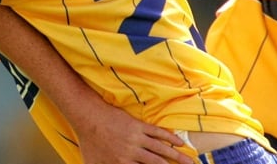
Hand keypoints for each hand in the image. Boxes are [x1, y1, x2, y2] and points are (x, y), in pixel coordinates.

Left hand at [74, 104, 193, 163]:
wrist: (87, 116)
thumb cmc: (88, 141)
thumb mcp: (92, 163)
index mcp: (121, 162)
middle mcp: (131, 152)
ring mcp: (136, 138)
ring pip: (160, 149)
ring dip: (177, 156)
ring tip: (189, 161)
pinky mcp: (137, 125)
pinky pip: (157, 132)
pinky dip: (169, 137)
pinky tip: (179, 143)